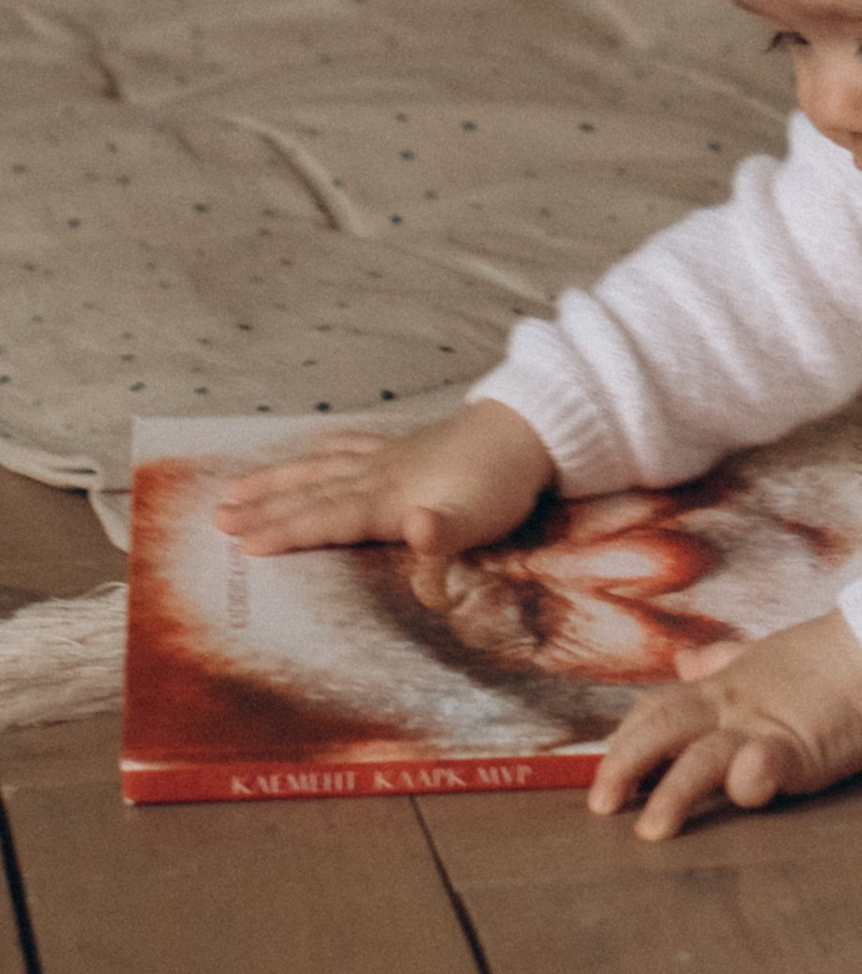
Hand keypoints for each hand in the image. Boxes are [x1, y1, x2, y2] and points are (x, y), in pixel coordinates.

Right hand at [211, 399, 555, 565]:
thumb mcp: (480, 518)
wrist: (532, 429)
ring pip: (319, 467)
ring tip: (234, 488)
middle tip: (216, 518)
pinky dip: (320, 449)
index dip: (287, 531)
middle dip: (264, 507)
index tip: (243, 544)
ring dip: (277, 479)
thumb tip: (412, 530)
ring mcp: (389, 456)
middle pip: (312, 492)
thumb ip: (443, 533)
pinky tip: (306, 450)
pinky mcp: (403, 446)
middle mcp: (379, 474)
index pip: (329, 518)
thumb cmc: (502, 485)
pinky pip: (348, 445)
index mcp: (390, 498)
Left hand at [587, 610, 861, 839]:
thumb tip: (684, 662)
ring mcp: (762, 726)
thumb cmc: (822, 659)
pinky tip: (741, 790)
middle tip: (599, 805)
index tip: (604, 769)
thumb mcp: (760, 657)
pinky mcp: (799, 746)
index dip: (625, 738)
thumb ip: (720, 663)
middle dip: (624, 764)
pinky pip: (768, 761)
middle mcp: (730, 706)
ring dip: (673, 790)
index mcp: (720, 688)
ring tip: (651, 828)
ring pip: (703, 754)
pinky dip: (751, 776)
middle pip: (662, 728)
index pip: (656, 709)